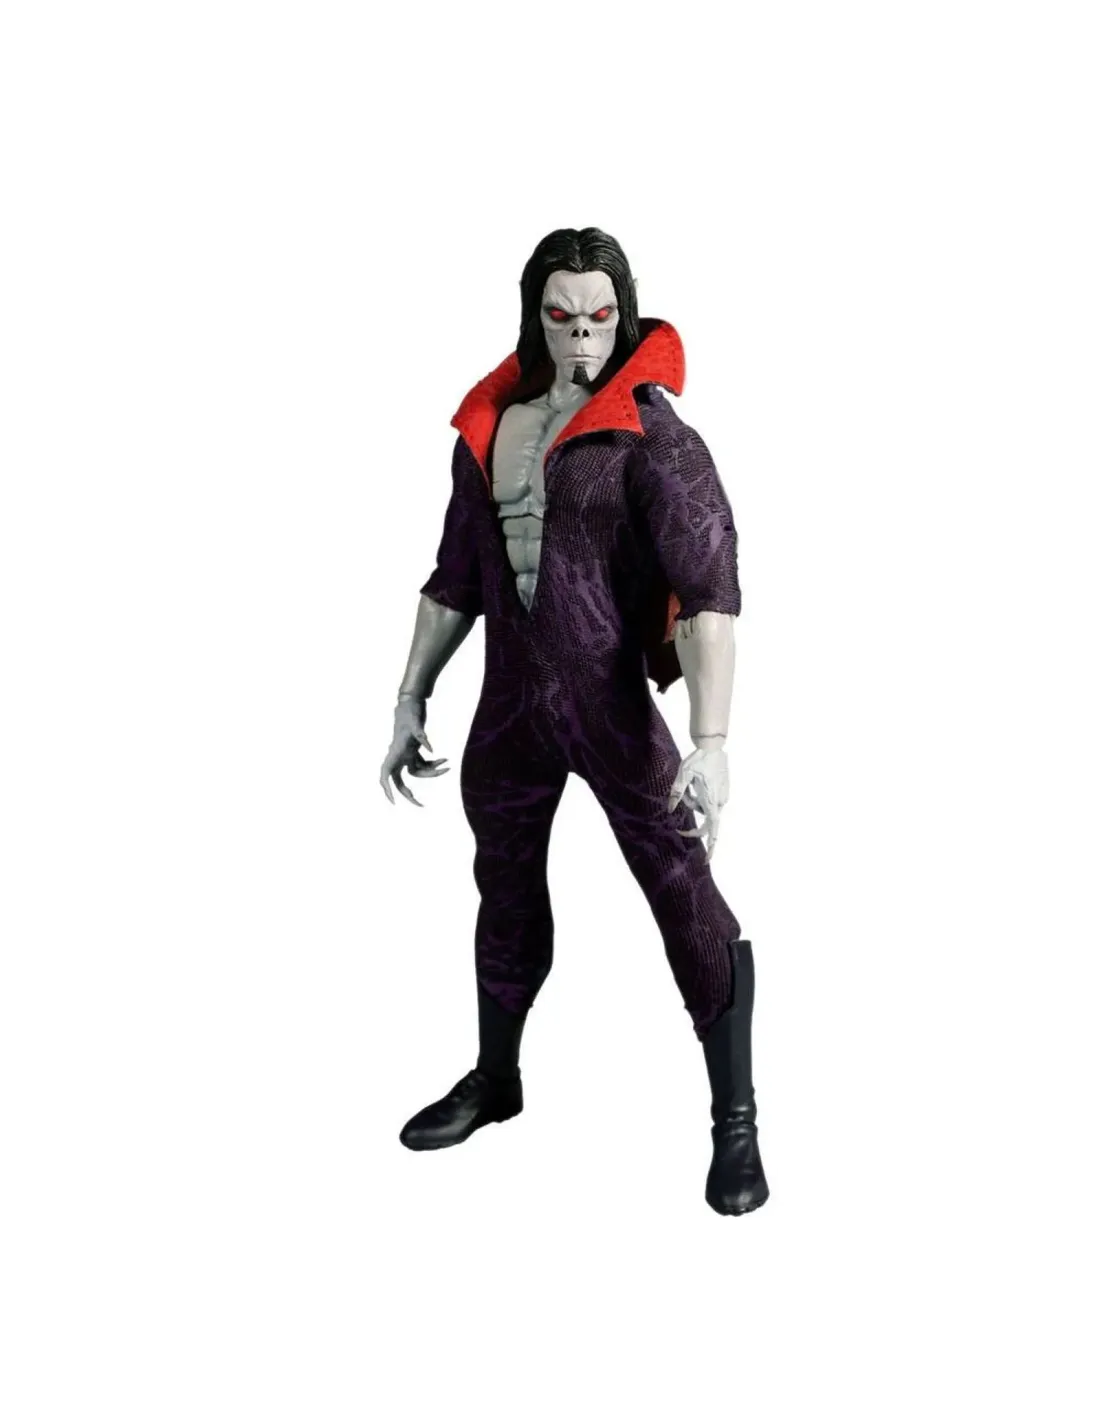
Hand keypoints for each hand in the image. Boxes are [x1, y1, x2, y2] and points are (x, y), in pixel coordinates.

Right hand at [379, 697, 449, 806]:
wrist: (411, 700)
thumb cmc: (410, 710)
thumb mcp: (415, 721)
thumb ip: (421, 734)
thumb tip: (431, 749)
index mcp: (394, 752)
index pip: (385, 776)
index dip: (386, 790)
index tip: (393, 802)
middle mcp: (397, 755)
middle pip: (400, 781)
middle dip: (409, 794)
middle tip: (420, 805)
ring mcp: (405, 753)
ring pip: (416, 772)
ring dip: (431, 772)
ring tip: (446, 766)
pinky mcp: (412, 750)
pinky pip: (422, 763)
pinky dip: (433, 763)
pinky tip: (444, 759)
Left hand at [667, 745, 729, 861]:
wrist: (713, 745)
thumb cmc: (697, 759)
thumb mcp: (683, 775)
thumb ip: (676, 794)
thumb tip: (670, 811)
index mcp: (710, 801)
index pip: (712, 830)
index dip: (711, 847)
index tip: (707, 860)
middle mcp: (719, 802)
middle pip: (706, 822)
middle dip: (694, 826)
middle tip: (680, 829)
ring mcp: (723, 796)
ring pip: (705, 808)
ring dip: (694, 802)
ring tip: (690, 785)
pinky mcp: (723, 790)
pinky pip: (709, 800)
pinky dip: (700, 796)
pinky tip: (698, 781)